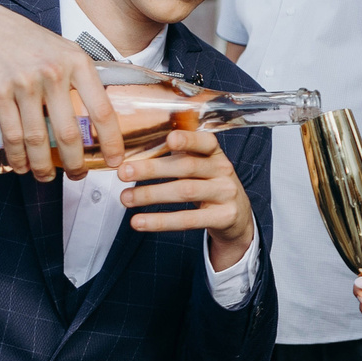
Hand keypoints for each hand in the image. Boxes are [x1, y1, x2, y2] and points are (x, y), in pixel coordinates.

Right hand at [0, 0, 125, 180]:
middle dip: (75, 163)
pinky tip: (21, 165)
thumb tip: (102, 110)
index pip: (102, 110)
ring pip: (37, 139)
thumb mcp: (64, 49)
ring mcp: (25, 83)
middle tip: (77, 175)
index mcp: (77, 63)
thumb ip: (82, 76)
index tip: (116, 161)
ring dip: (42, 166)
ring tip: (46, 177)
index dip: (112, 142)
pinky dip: (17, 157)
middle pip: (69, 133)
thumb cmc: (27, 42)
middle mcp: (54, 73)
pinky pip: (12, 134)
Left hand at [116, 126, 254, 265]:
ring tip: (125, 198)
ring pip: (185, 192)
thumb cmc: (208, 185)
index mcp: (215, 154)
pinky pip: (188, 220)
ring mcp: (225, 194)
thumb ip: (177, 156)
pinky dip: (161, 221)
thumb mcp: (201, 166)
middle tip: (124, 172)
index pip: (206, 142)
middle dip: (153, 169)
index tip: (169, 139)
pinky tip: (139, 222)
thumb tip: (134, 152)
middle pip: (187, 167)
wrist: (237, 216)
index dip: (189, 139)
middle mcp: (223, 170)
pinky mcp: (223, 217)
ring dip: (151, 194)